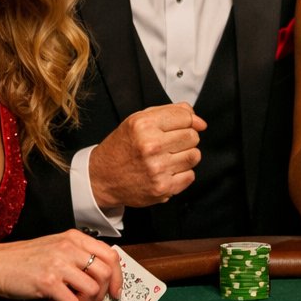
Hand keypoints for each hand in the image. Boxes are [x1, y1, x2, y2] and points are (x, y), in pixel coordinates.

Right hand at [0, 230, 122, 300]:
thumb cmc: (24, 259)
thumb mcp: (56, 247)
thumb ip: (78, 256)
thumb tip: (103, 279)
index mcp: (75, 238)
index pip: (111, 256)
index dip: (118, 277)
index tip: (115, 292)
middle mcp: (70, 248)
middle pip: (106, 274)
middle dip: (101, 294)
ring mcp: (59, 264)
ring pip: (92, 290)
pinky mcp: (47, 281)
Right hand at [88, 103, 205, 208]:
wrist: (101, 178)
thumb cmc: (122, 147)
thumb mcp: (138, 120)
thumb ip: (170, 112)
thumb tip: (199, 121)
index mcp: (144, 125)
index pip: (186, 117)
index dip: (188, 121)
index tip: (183, 125)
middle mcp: (151, 146)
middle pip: (193, 136)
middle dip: (186, 138)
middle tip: (170, 143)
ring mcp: (157, 169)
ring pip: (194, 156)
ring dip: (185, 156)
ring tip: (169, 157)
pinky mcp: (162, 188)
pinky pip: (190, 176)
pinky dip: (182, 174)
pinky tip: (167, 171)